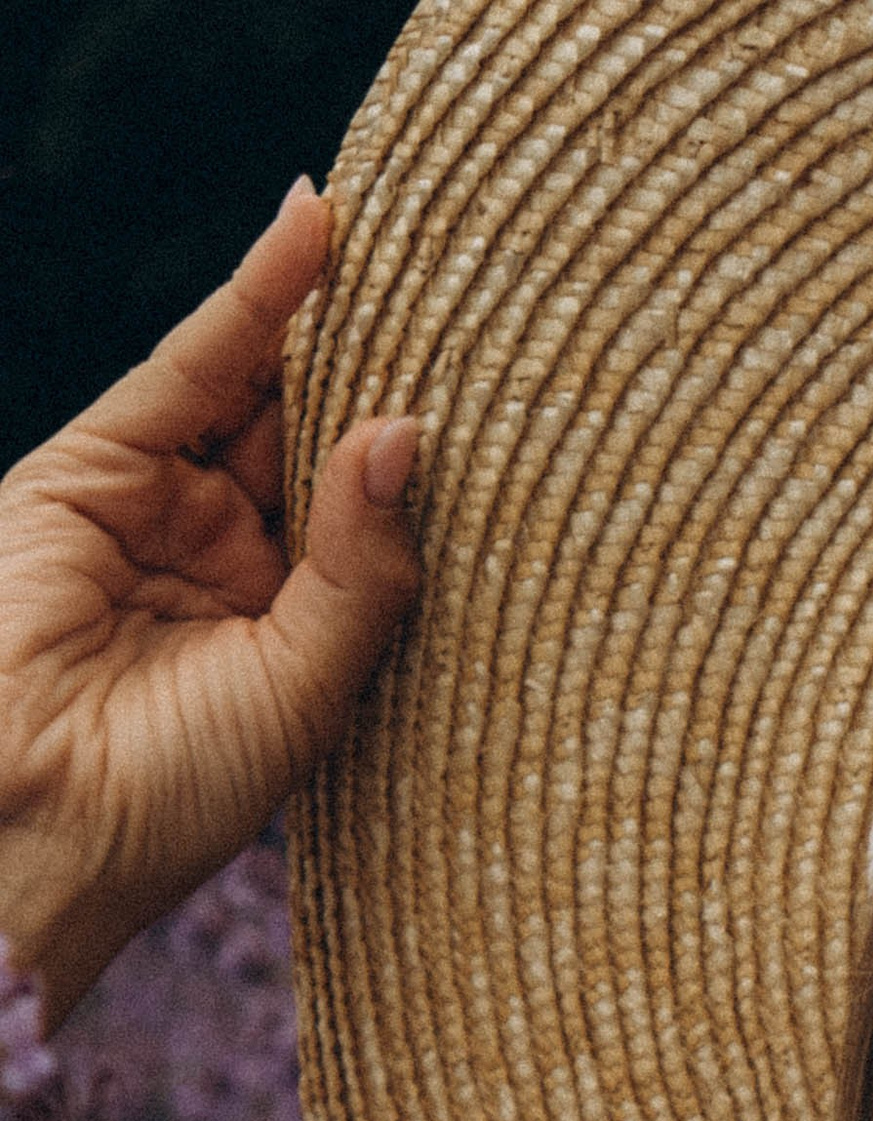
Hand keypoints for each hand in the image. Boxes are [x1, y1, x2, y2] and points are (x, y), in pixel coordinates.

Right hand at [0, 182, 420, 1028]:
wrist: (42, 826)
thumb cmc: (179, 795)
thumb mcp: (308, 688)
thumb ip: (364, 566)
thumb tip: (406, 429)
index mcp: (297, 631)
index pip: (373, 516)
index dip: (426, 451)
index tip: (519, 383)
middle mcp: (234, 562)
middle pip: (321, 439)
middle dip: (386, 366)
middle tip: (479, 284)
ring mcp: (164, 510)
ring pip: (261, 393)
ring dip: (332, 316)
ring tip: (420, 240)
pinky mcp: (94, 467)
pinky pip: (192, 367)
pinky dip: (254, 301)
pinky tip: (315, 235)